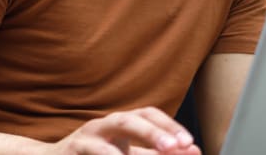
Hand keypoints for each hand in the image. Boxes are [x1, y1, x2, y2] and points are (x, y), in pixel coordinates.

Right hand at [49, 107, 200, 154]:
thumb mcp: (127, 154)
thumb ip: (156, 154)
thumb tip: (193, 150)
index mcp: (121, 124)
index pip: (149, 114)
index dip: (169, 125)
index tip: (189, 143)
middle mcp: (104, 125)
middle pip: (130, 119)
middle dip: (153, 132)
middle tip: (174, 147)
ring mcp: (86, 136)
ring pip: (107, 134)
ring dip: (127, 146)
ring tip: (147, 154)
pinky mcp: (72, 149)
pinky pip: (90, 151)